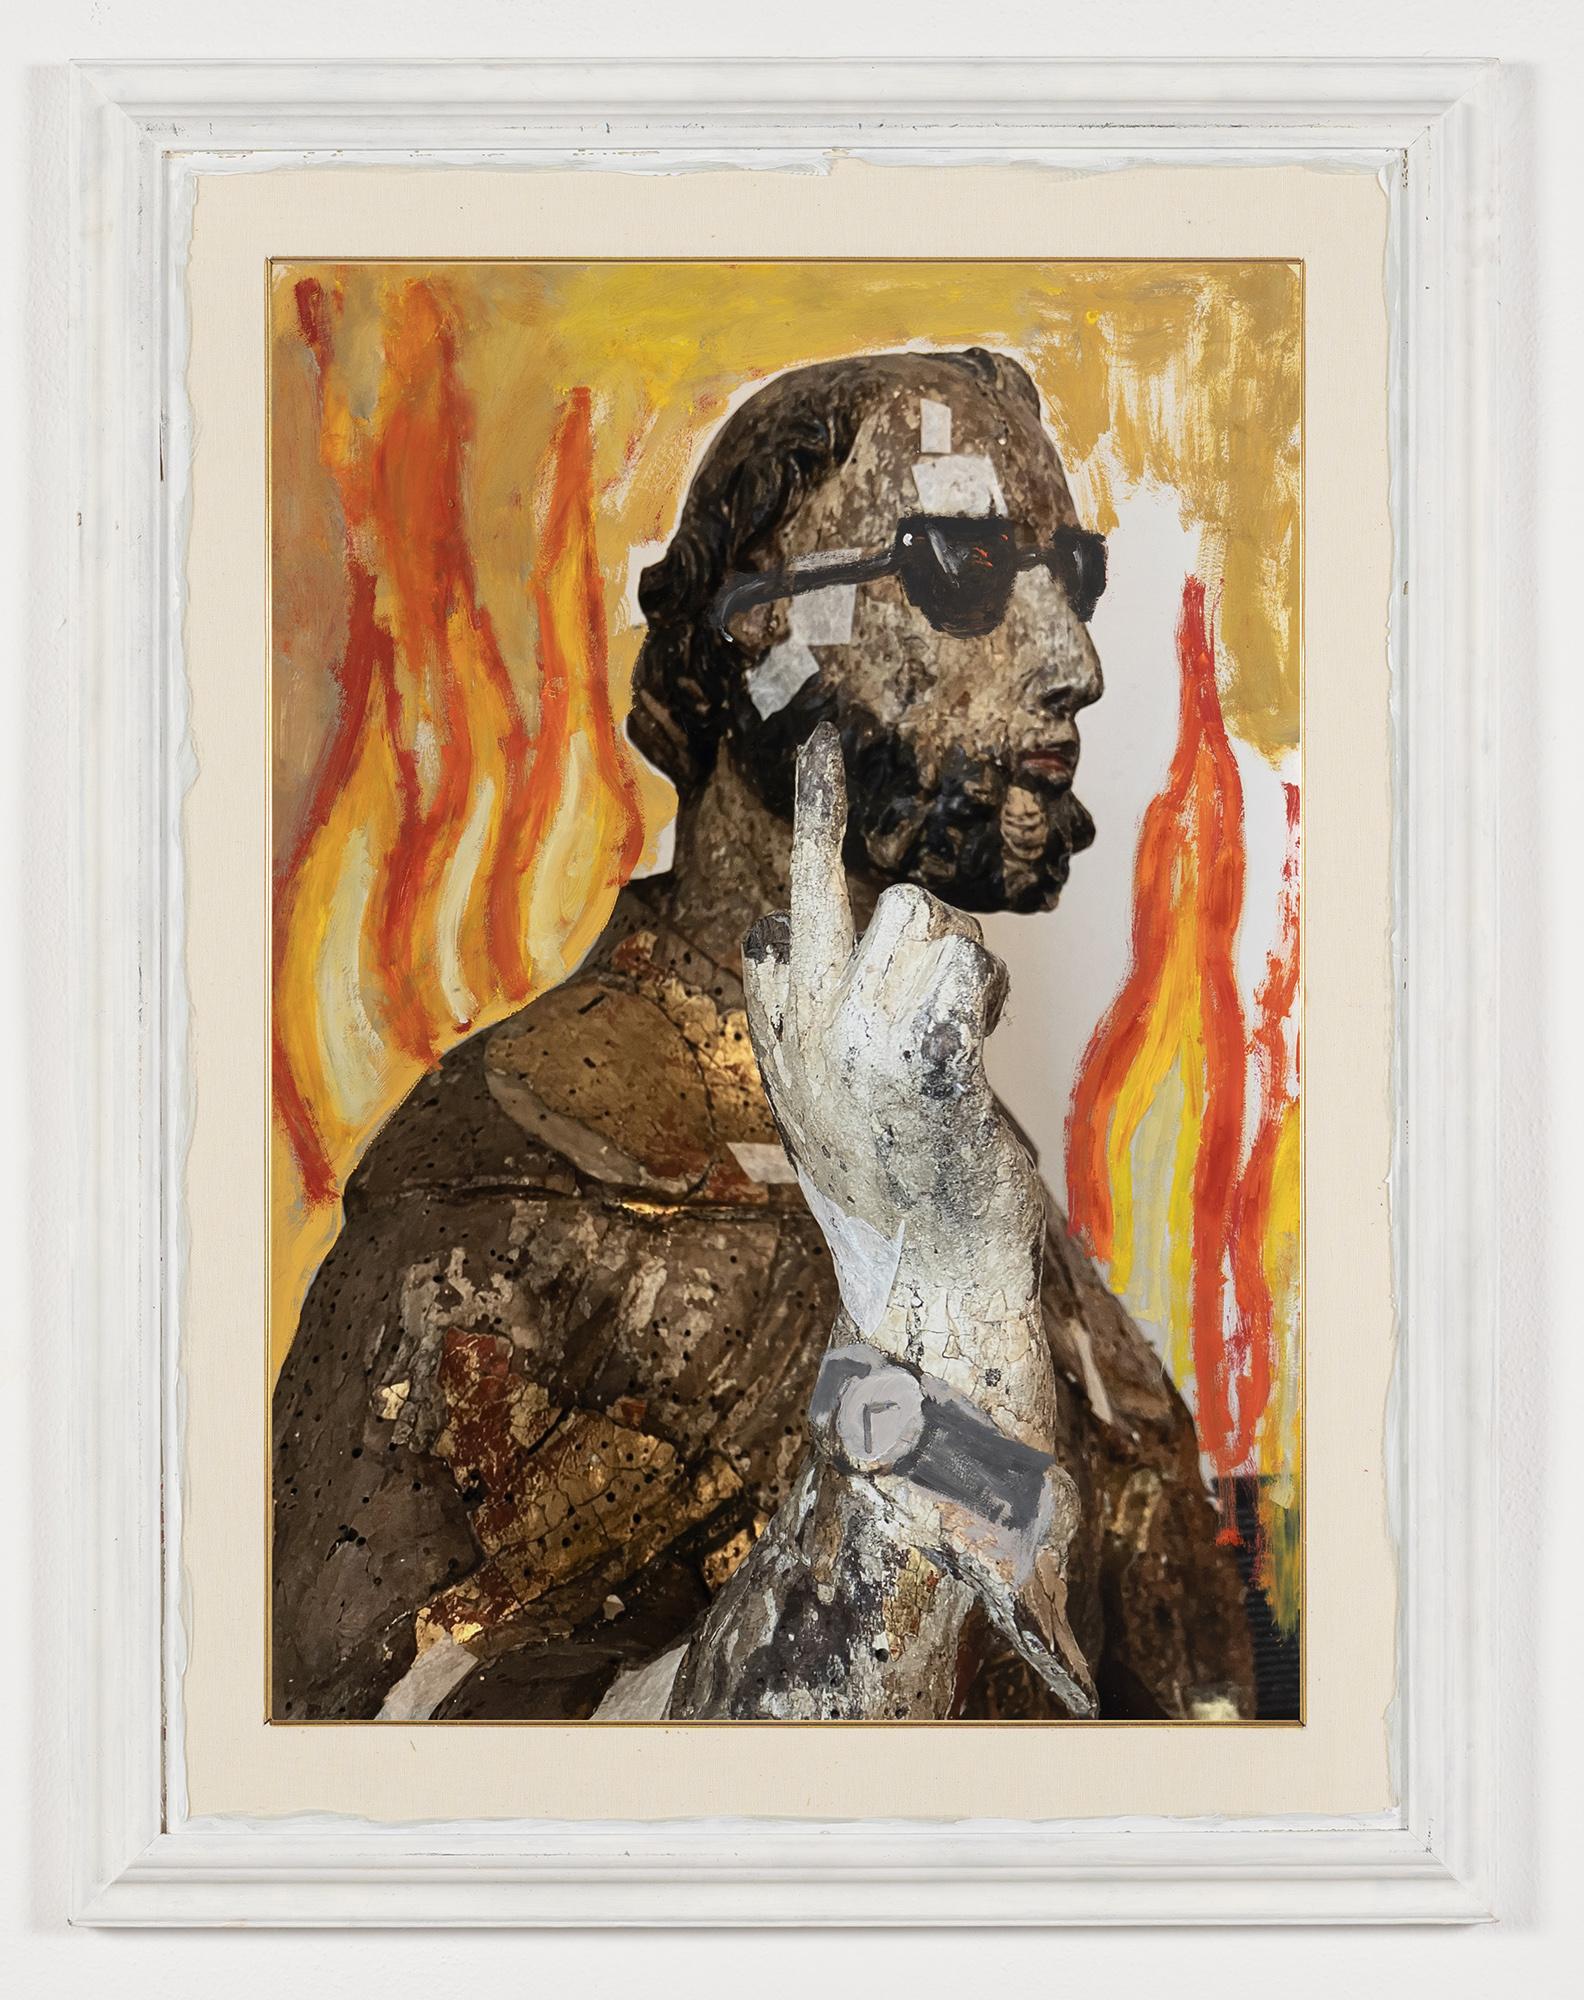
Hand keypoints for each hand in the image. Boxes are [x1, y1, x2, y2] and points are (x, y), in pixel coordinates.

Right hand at [742, 725, 1044, 1372]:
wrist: (927, 1283)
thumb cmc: (893, 1194)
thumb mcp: (817, 1109)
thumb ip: (800, 1024)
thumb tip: (771, 942)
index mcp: (778, 1044)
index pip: (776, 930)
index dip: (810, 886)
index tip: (806, 809)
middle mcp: (805, 1032)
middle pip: (821, 893)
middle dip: (814, 810)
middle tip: (818, 742)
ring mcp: (858, 1040)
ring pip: (920, 918)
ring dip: (959, 961)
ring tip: (958, 1032)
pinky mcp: (923, 1057)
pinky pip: (966, 964)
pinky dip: (986, 993)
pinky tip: (979, 1042)